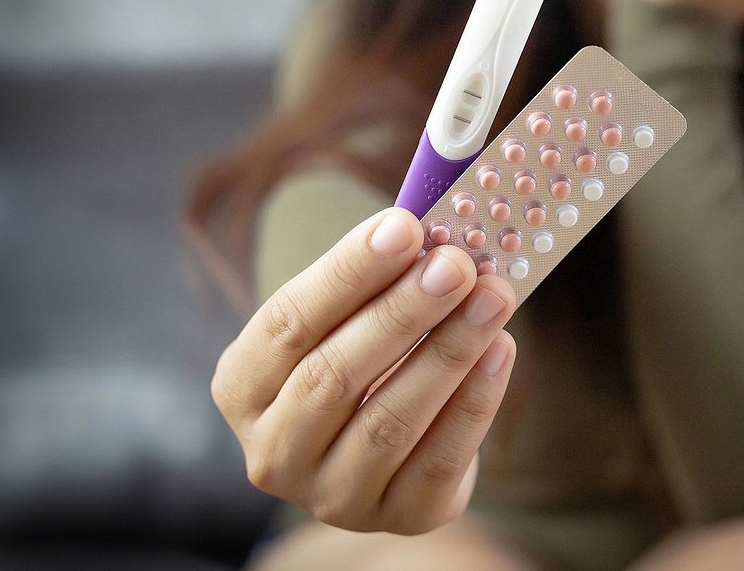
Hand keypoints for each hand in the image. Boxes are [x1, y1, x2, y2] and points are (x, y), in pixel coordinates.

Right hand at [211, 207, 517, 534]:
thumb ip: (376, 279)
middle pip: (334, 376)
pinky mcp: (399, 517)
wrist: (394, 447)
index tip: (402, 227)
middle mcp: (274, 452)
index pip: (287, 324)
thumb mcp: (347, 319)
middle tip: (455, 264)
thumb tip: (430, 229)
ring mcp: (332, 496)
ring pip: (389, 421)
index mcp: (242, 389)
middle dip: (402, 312)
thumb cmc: (364, 358)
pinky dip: (474, 400)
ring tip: (492, 296)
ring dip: (448, 351)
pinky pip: (440, 459)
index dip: (347, 274)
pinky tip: (501, 348)